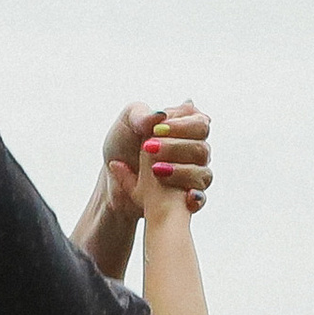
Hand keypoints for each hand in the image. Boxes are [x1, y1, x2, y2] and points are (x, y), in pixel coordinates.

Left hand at [99, 100, 212, 217]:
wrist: (110, 179)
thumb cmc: (122, 145)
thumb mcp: (127, 123)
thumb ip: (142, 115)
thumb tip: (161, 114)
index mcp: (184, 128)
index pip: (200, 124)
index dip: (182, 126)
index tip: (157, 130)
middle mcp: (192, 151)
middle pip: (202, 149)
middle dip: (176, 148)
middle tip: (149, 148)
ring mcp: (191, 175)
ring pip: (203, 174)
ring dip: (181, 171)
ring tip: (155, 170)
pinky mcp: (186, 198)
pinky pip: (200, 199)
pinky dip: (195, 197)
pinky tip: (185, 195)